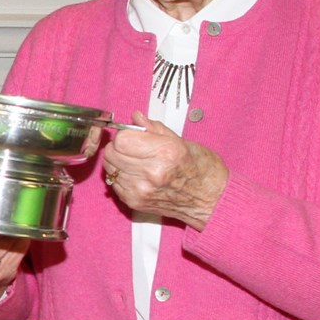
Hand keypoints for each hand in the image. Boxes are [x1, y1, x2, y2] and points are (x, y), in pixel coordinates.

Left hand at [102, 111, 228, 229]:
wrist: (210, 200)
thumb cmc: (201, 169)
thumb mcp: (182, 141)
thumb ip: (154, 128)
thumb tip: (136, 116)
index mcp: (165, 153)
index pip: (122, 140)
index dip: (125, 134)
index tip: (133, 135)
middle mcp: (151, 173)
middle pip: (111, 153)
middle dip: (119, 146)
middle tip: (132, 146)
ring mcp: (141, 190)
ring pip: (109, 167)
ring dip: (118, 161)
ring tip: (135, 160)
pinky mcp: (135, 202)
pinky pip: (114, 182)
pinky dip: (121, 176)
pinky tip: (137, 174)